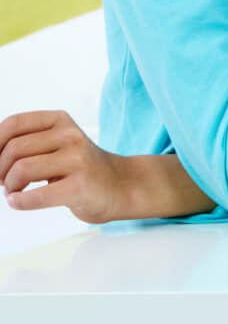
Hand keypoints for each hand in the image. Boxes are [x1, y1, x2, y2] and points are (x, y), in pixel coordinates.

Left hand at [0, 111, 126, 222]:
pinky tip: (18, 202)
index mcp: (60, 120)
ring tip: (16, 191)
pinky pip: (36, 195)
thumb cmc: (78, 167)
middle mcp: (71, 135)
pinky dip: (19, 202)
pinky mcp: (80, 186)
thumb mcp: (56, 144)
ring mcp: (78, 159)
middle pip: (14, 149)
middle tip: (5, 182)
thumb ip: (26, 143)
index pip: (13, 123)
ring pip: (22, 169)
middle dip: (0, 170)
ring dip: (10, 186)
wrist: (119, 185)